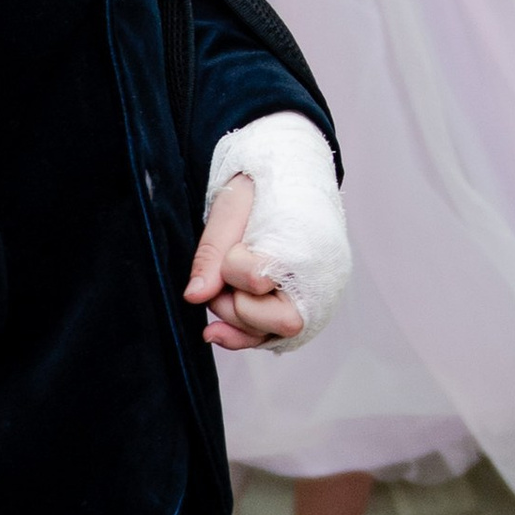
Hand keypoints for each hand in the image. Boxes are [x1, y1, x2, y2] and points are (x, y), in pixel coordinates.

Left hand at [187, 168, 306, 354]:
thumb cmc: (263, 186)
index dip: (233, 262)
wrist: (289, 175)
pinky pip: (268, 338)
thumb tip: (194, 296)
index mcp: (309, 247)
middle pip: (278, 320)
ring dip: (235, 315)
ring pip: (270, 334)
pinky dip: (239, 335)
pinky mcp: (300, 311)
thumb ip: (212, 253)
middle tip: (226, 269)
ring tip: (229, 283)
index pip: (258, 278)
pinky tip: (215, 330)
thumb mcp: (231, 209)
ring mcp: (315, 300)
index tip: (239, 239)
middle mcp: (321, 281)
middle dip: (237, 302)